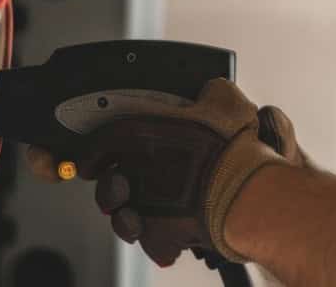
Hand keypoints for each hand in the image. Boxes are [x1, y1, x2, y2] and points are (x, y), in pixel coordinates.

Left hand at [23, 79, 305, 265]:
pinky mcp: (163, 238)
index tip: (92, 164)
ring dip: (130, 218)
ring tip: (143, 216)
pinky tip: (175, 235)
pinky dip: (164, 242)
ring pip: (125, 221)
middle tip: (121, 187)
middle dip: (111, 190)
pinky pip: (157, 244)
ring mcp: (146, 210)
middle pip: (108, 188)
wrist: (243, 190)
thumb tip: (210, 91)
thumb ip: (209, 93)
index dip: (94, 154)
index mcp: (138, 137)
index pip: (100, 145)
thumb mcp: (223, 100)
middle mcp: (135, 175)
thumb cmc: (230, 145)